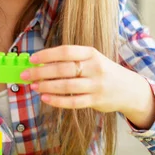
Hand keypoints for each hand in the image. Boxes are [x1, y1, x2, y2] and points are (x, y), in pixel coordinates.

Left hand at [21, 46, 154, 126]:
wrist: (129, 89)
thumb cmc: (104, 72)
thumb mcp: (92, 60)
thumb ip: (71, 61)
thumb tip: (42, 64)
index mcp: (91, 53)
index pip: (66, 51)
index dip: (47, 55)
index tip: (32, 59)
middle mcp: (95, 67)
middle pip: (63, 69)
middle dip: (41, 72)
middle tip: (26, 75)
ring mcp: (96, 85)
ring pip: (66, 86)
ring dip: (47, 87)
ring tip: (33, 86)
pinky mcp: (96, 101)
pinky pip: (73, 102)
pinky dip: (57, 101)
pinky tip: (45, 99)